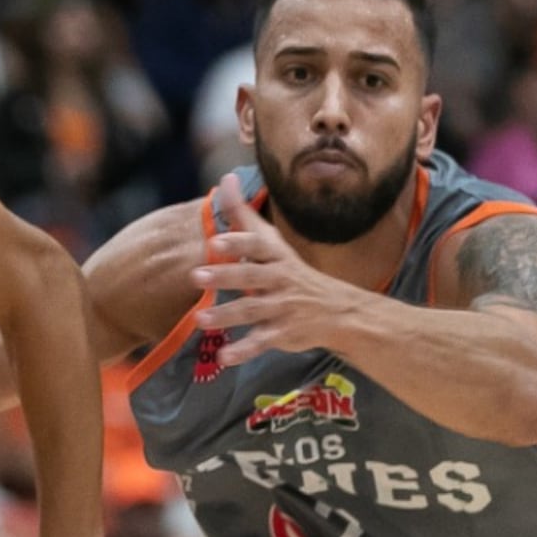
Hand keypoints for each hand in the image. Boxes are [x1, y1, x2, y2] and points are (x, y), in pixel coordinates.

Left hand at [190, 172, 362, 367]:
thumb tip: (225, 178)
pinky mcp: (284, 333)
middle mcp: (281, 279)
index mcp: (277, 256)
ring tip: (200, 319)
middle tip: (196, 276)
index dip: (238, 244)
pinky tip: (224, 357)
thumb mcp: (273, 243)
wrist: (339, 310)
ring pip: (253, 310)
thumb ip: (245, 216)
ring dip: (226, 315)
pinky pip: (262, 342)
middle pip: (252, 276)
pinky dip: (244, 350)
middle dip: (225, 276)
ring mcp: (283, 307)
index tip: (215, 242)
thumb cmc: (293, 273)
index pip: (257, 246)